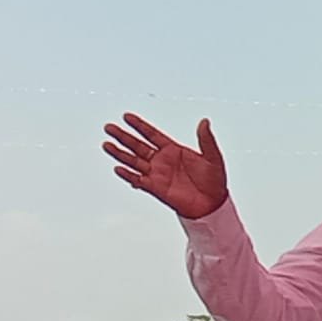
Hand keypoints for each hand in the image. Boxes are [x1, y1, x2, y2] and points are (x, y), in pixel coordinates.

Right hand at [103, 113, 228, 219]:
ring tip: (107, 145)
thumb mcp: (213, 157)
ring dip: (120, 153)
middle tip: (109, 128)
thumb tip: (205, 122)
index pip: (152, 134)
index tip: (127, 117)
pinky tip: (119, 168)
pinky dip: (128, 175)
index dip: (140, 126)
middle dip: (123, 136)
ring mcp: (157, 174)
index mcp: (174, 150)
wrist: (213, 204)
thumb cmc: (214, 181)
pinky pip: (138, 180)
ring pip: (134, 161)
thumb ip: (207, 139)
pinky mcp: (156, 188)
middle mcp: (162, 161)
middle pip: (138, 145)